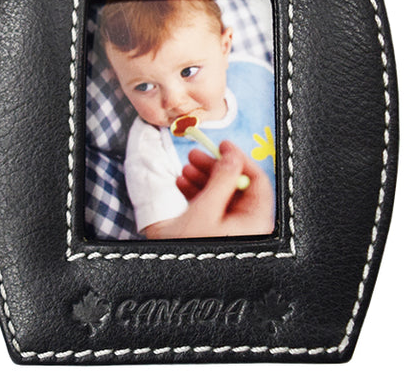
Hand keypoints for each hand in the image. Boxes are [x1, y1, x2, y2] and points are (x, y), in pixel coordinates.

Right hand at [144, 141, 274, 238]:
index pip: (259, 181)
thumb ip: (223, 178)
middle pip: (238, 187)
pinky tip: (183, 184)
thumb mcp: (206, 209)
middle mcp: (247, 228)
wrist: (165, 279)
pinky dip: (198, 194)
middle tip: (198, 154)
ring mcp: (230, 232)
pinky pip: (211, 209)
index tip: (224, 144)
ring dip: (203, 178)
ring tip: (186, 168)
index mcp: (255, 223)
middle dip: (216, 168)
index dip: (241, 159)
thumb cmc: (191, 251)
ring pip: (222, 196)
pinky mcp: (214, 235)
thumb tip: (232, 154)